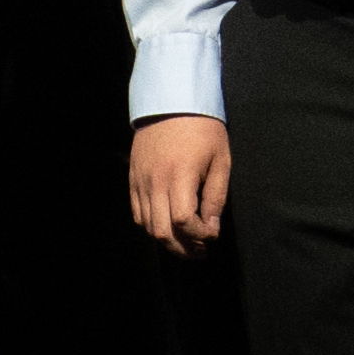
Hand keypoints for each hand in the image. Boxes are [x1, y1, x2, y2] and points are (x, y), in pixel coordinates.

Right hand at [132, 114, 231, 251]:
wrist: (170, 104)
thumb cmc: (202, 130)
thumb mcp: (220, 160)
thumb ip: (216, 196)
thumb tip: (212, 226)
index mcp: (180, 176)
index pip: (185, 220)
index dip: (200, 235)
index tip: (213, 234)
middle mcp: (155, 182)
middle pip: (163, 231)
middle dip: (184, 248)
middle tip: (200, 251)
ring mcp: (140, 182)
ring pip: (148, 226)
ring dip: (168, 240)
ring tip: (186, 242)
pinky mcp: (133, 179)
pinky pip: (137, 213)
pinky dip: (152, 226)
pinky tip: (167, 224)